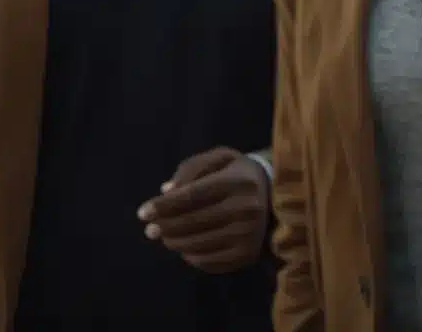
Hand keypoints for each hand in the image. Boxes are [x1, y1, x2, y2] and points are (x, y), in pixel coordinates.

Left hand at [136, 146, 270, 274]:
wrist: (279, 198)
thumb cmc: (240, 174)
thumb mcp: (220, 158)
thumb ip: (191, 168)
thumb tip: (165, 191)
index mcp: (236, 181)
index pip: (192, 195)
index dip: (164, 206)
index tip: (142, 213)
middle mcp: (245, 208)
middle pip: (192, 221)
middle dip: (165, 227)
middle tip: (149, 230)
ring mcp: (248, 235)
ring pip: (198, 243)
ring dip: (174, 242)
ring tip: (164, 238)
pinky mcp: (248, 255)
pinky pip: (210, 261)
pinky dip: (192, 256)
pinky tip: (185, 248)